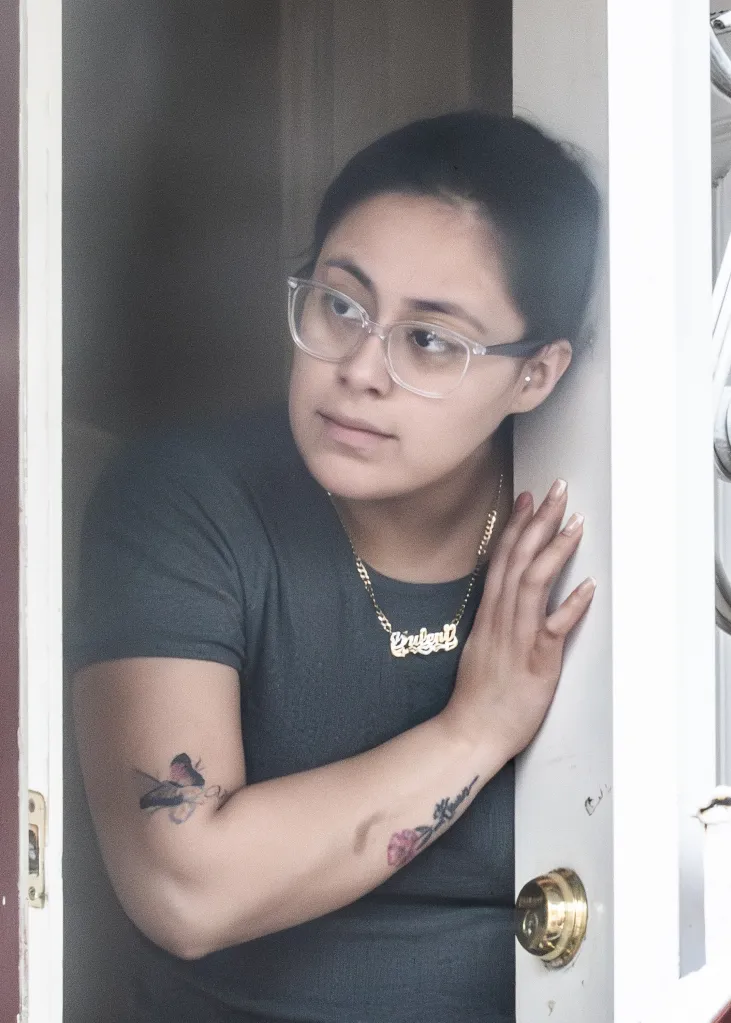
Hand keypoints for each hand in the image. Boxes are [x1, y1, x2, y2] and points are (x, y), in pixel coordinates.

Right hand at [445, 479, 594, 758]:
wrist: (471, 730)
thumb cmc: (479, 694)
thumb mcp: (483, 645)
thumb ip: (496, 618)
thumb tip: (507, 598)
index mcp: (490, 613)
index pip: (503, 558)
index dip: (517, 525)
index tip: (528, 498)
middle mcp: (502, 618)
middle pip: (519, 559)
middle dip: (538, 521)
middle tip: (556, 490)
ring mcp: (518, 636)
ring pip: (534, 582)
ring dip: (554, 550)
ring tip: (573, 522)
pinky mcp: (536, 660)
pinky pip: (554, 627)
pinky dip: (572, 605)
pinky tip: (588, 586)